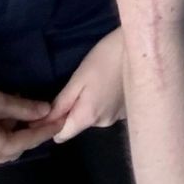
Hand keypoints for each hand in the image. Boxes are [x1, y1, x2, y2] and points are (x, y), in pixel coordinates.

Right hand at [0, 80, 60, 167]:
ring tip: (17, 111)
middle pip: (16, 149)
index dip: (48, 130)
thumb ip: (24, 108)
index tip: (63, 121)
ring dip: (12, 133)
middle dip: (29, 133)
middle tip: (39, 115)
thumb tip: (47, 110)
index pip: (30, 141)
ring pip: (1, 149)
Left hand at [50, 28, 125, 143]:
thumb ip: (61, 103)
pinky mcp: (128, 110)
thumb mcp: (78, 78)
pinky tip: (110, 84)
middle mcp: (103, 123)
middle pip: (78, 125)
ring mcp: (118, 118)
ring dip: (91, 105)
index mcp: (87, 116)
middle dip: (74, 110)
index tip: (55, 106)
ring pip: (93, 117)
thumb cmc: (105, 57)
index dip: (54, 123)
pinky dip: (105, 102)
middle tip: (80, 85)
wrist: (140, 47)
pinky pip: (107, 111)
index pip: (62, 136)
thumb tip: (43, 123)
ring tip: (97, 81)